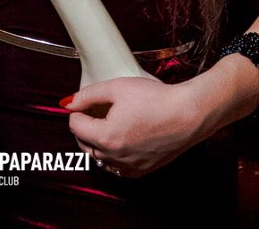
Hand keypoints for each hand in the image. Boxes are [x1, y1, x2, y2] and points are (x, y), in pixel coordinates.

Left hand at [64, 75, 215, 177]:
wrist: (188, 114)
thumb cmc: (156, 99)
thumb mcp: (117, 87)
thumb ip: (88, 95)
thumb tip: (69, 103)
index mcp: (105, 137)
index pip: (75, 126)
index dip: (76, 111)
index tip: (83, 104)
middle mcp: (115, 157)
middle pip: (85, 144)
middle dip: (84, 128)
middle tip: (93, 112)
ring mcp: (129, 167)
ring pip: (100, 157)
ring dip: (97, 142)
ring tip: (107, 124)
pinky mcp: (142, 170)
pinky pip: (117, 166)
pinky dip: (113, 154)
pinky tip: (122, 139)